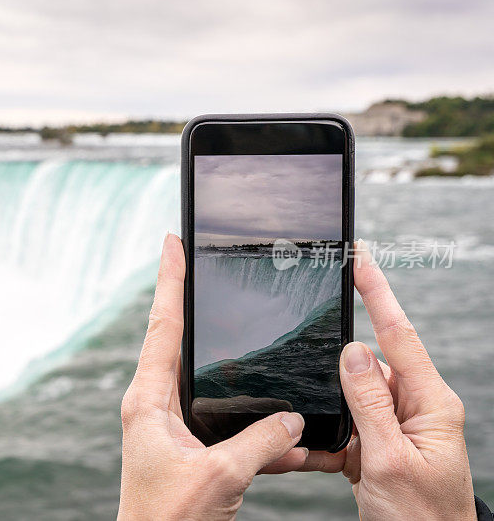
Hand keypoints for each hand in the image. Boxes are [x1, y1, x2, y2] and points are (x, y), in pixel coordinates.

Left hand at [118, 234, 307, 519]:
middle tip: (210, 270)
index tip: (172, 242)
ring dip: (247, 380)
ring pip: (216, 387)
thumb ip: (261, 441)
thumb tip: (293, 418)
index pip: (162, 326)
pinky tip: (294, 440)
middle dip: (202, 310)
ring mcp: (174, 428)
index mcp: (149, 401)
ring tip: (271, 356)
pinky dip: (261, 434)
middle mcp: (157, 406)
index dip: (170, 280)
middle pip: (183, 344)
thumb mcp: (220, 475)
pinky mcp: (193, 451)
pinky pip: (232, 429)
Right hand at [305, 240, 475, 519]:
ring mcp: (394, 426)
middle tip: (331, 395)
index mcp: (430, 404)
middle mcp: (414, 408)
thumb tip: (353, 350)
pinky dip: (325, 440)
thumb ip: (369, 401)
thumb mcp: (390, 460)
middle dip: (336, 372)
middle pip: (367, 366)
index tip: (359, 257)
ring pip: (348, 398)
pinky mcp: (375, 445)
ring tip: (337, 450)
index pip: (399, 335)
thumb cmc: (421, 519)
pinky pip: (343, 427)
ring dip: (329, 415)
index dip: (377, 292)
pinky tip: (320, 458)